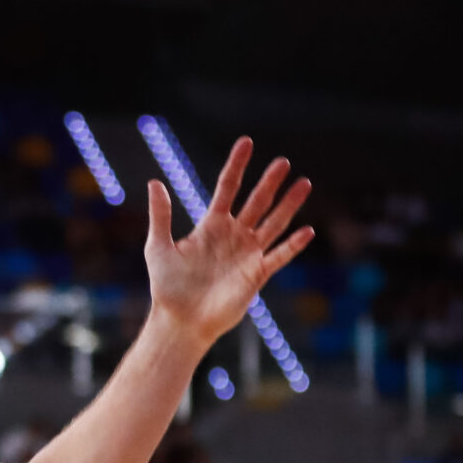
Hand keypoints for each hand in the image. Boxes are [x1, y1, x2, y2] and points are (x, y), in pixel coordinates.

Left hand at [143, 138, 312, 342]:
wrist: (180, 320)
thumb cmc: (167, 286)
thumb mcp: (158, 247)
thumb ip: (161, 215)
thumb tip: (155, 182)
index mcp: (211, 225)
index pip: (228, 188)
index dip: (237, 165)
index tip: (247, 142)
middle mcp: (233, 235)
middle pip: (256, 202)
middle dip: (270, 182)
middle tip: (284, 162)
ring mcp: (247, 254)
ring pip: (273, 223)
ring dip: (289, 205)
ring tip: (304, 183)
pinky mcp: (256, 275)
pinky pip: (279, 256)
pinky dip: (293, 245)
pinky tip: (307, 230)